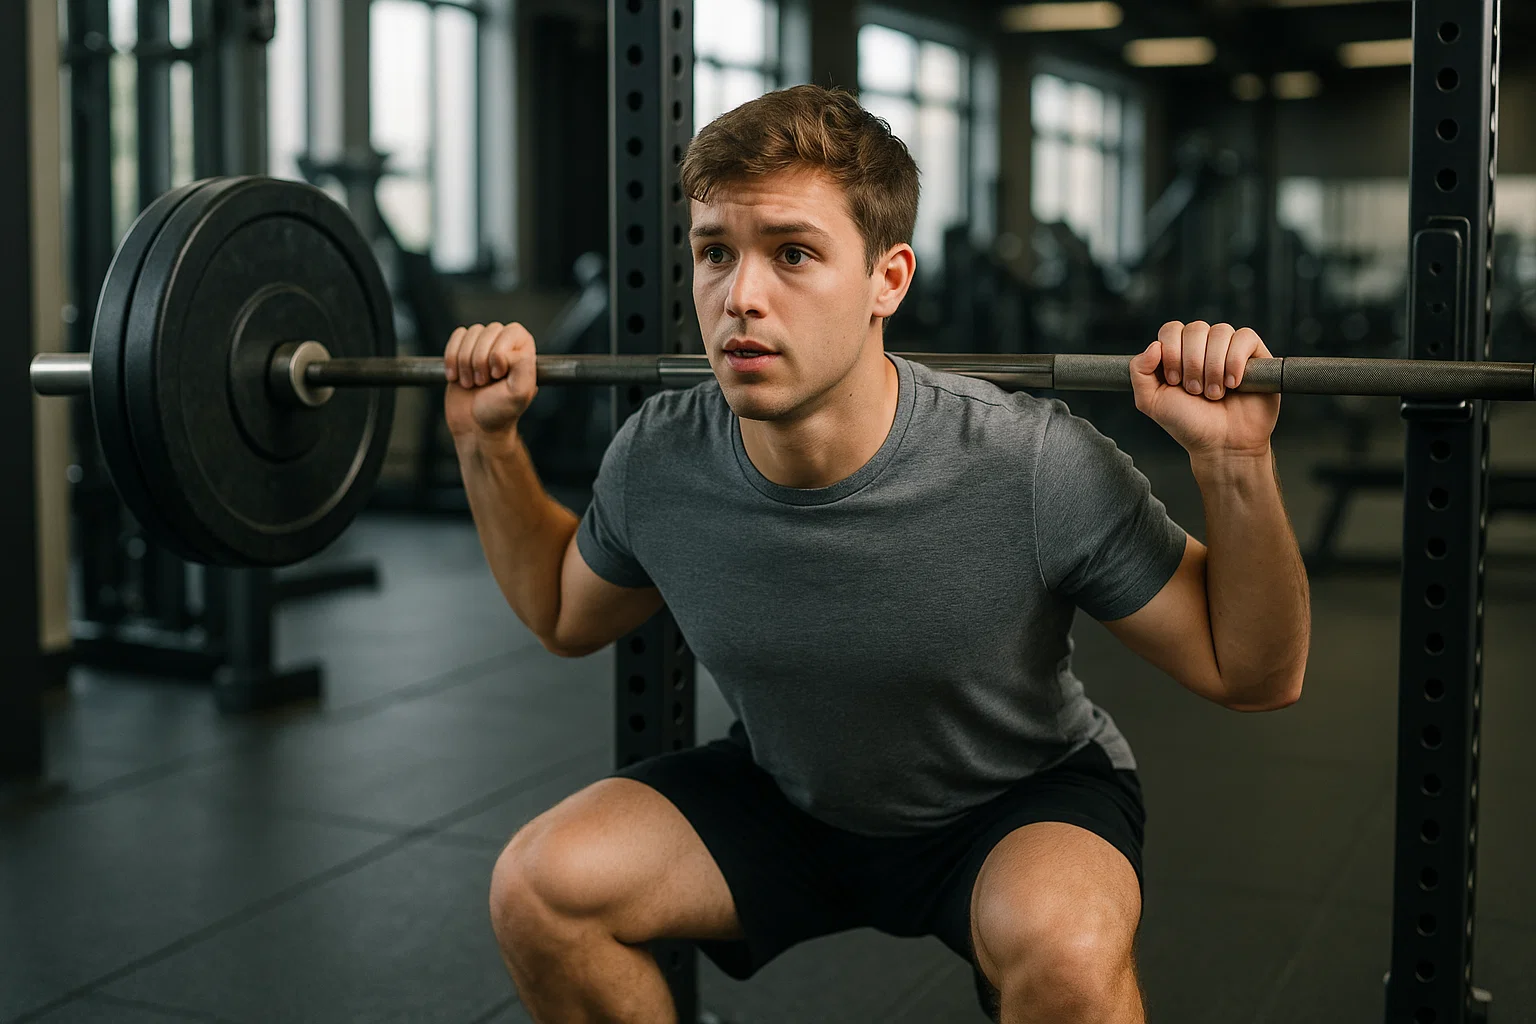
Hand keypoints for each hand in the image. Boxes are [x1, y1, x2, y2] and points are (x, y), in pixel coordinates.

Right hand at [443, 322, 538, 440]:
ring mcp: (484, 346)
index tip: (497, 376)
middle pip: (487, 331)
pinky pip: (455, 338)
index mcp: (524, 350)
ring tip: (472, 383)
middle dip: (479, 361)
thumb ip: (523, 366)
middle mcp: (506, 344)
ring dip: (464, 363)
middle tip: (483, 383)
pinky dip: (451, 359)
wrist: (475, 427)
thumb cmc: (500, 413)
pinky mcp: (463, 350)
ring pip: (469, 334)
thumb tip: (505, 351)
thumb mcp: (520, 393)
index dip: (498, 353)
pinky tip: (457, 377)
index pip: (510, 332)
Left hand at [1129, 321, 1279, 460]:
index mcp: (1178, 352)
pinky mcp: (1255, 354)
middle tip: (1195, 391)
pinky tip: (1233, 384)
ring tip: (1214, 393)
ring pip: (1220, 332)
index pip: (1171, 329)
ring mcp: (1230, 348)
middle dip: (1192, 363)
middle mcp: (1204, 346)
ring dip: (1213, 366)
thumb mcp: (1152, 402)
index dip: (1171, 352)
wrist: (1222, 444)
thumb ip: (1139, 371)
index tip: (1174, 381)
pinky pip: (1245, 337)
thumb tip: (1154, 345)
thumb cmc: (1188, 423)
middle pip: (1195, 329)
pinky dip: (1235, 361)